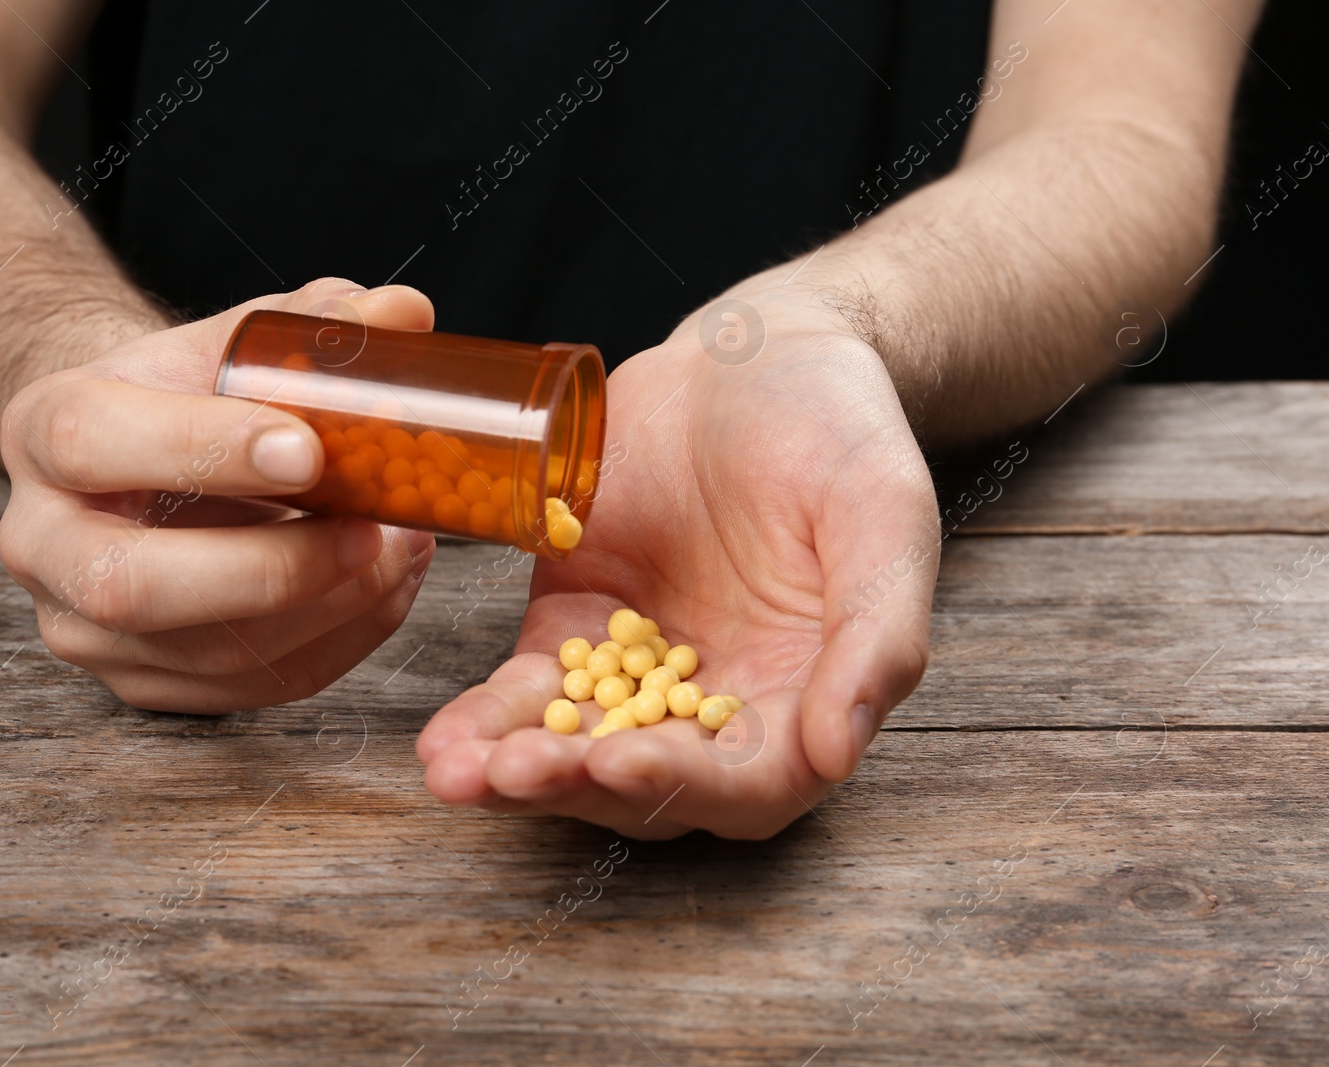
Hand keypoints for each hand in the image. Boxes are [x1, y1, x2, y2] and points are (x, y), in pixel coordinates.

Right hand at [0, 279, 438, 711]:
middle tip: (371, 531)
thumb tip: (402, 315)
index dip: (203, 449)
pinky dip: (338, 642)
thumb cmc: (190, 395)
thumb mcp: (230, 341)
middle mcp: (40, 541)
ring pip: (206, 652)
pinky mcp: (141, 681)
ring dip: (328, 609)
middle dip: (272, 568)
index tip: (309, 451)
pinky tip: (384, 588)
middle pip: (131, 583)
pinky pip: (250, 687)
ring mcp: (83, 626)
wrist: (145, 459)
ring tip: (400, 550)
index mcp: (44, 429)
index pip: (94, 443)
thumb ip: (310, 325)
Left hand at [417, 290, 938, 837]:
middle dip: (576, 787)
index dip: (684, 784)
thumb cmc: (841, 432)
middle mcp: (718, 704)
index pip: (747, 781)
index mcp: (804, 698)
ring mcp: (638, 671)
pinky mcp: (573, 627)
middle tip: (512, 775)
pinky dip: (486, 716)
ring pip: (575, 748)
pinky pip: (526, 687)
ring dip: (516, 770)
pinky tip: (443, 740)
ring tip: (454, 774)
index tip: (619, 765)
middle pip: (645, 782)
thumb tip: (836, 753)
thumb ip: (875, 635)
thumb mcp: (884, 518)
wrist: (755, 355)